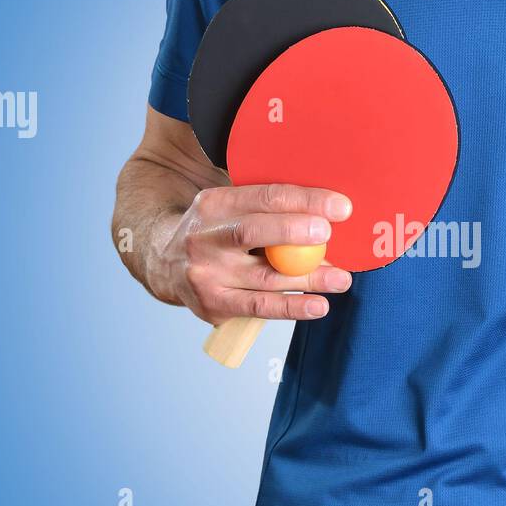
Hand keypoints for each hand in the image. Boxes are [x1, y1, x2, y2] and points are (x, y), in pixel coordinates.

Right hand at [147, 183, 352, 325]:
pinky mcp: (212, 305)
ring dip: (307, 279)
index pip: (264, 197)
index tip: (340, 207)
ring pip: (264, 277)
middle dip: (294, 232)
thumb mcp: (231, 209)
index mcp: (214, 204)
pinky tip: (318, 305)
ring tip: (340, 280)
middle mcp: (205, 237)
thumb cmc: (218, 233)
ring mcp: (206, 274)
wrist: (165, 264)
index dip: (304, 200)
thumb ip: (269, 211)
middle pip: (253, 232)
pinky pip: (260, 308)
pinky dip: (292, 307)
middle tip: (328, 234)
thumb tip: (329, 216)